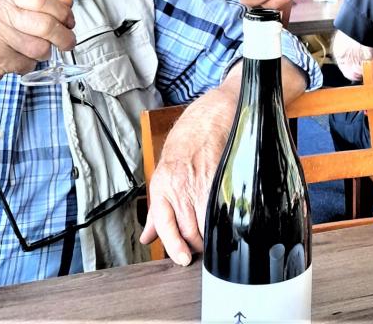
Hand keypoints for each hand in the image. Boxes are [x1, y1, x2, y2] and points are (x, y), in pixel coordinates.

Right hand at [0, 0, 75, 98]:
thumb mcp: (4, 13)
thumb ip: (36, 7)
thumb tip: (67, 3)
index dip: (61, 11)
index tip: (70, 20)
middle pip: (45, 24)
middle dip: (64, 37)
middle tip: (68, 42)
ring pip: (40, 47)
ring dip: (44, 54)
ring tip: (34, 53)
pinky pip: (28, 64)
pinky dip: (28, 66)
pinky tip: (17, 62)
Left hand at [140, 71, 240, 264]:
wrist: (211, 113)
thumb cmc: (188, 141)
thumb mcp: (164, 171)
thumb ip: (157, 208)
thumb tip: (147, 236)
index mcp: (162, 184)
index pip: (165, 225)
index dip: (174, 246)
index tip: (182, 259)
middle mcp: (179, 185)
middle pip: (188, 230)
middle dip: (195, 244)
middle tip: (201, 247)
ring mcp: (201, 181)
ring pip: (205, 224)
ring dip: (209, 235)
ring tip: (212, 235)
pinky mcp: (221, 177)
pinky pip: (221, 209)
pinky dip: (223, 220)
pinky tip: (224, 222)